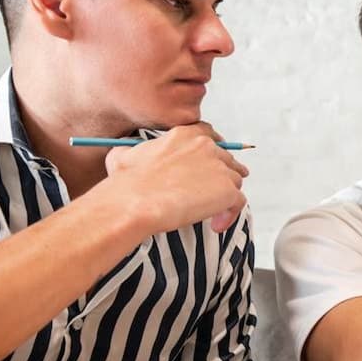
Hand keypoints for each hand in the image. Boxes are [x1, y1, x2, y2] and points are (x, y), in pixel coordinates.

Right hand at [101, 123, 248, 234]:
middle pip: (226, 159)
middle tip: (215, 193)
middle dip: (222, 175)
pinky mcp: (227, 190)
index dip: (215, 149)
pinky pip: (239, 202)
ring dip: (225, 197)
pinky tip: (216, 226)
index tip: (215, 161)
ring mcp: (219, 168)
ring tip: (211, 215)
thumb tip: (124, 155)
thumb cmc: (126, 183)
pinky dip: (230, 215)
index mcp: (184, 135)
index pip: (209, 134)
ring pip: (234, 180)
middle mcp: (205, 146)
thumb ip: (134, 151)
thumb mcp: (122, 156)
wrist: (135, 202)